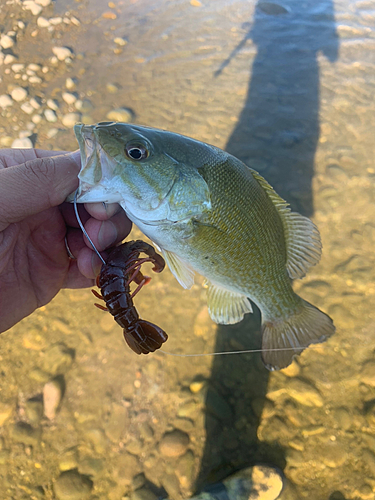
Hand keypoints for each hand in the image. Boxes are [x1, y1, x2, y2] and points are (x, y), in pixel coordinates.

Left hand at [0, 148, 130, 333]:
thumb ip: (36, 179)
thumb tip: (88, 162)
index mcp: (23, 176)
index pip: (74, 170)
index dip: (98, 185)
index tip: (102, 206)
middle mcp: (39, 205)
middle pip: (94, 201)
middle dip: (105, 217)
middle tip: (98, 235)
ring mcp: (46, 240)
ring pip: (97, 233)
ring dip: (104, 243)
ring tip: (89, 258)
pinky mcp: (50, 274)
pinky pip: (86, 267)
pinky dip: (97, 268)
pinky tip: (89, 272)